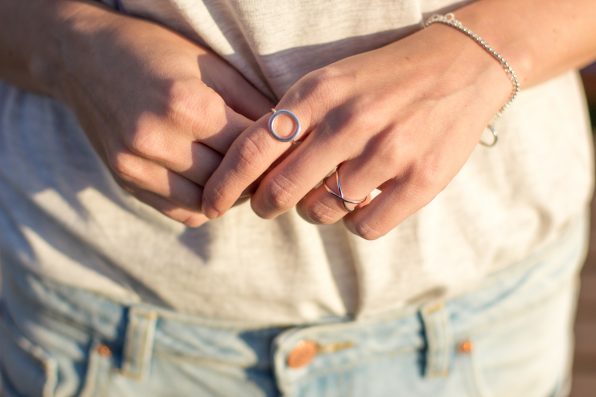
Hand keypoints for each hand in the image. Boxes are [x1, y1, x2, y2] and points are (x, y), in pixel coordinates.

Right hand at [54, 3, 271, 226]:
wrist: (83, 60)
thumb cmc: (155, 53)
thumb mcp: (210, 64)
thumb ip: (252, 101)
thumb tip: (290, 133)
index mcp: (185, 104)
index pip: (249, 147)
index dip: (275, 150)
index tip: (288, 150)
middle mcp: (157, 139)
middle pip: (230, 179)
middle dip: (256, 175)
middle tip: (272, 168)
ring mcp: (136, 166)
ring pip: (208, 202)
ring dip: (231, 194)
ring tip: (243, 176)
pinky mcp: (126, 182)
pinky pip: (181, 213)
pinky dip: (204, 205)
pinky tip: (212, 185)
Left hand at [201, 23, 511, 238]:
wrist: (462, 66)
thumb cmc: (383, 79)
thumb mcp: (331, 83)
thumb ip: (292, 121)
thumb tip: (253, 171)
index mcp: (319, 94)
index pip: (252, 150)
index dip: (223, 185)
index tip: (210, 206)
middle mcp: (350, 122)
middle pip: (281, 190)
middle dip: (265, 206)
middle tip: (268, 206)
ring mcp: (388, 152)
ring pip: (321, 212)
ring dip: (314, 211)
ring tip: (328, 193)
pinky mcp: (421, 180)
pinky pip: (364, 228)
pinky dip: (353, 223)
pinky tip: (361, 203)